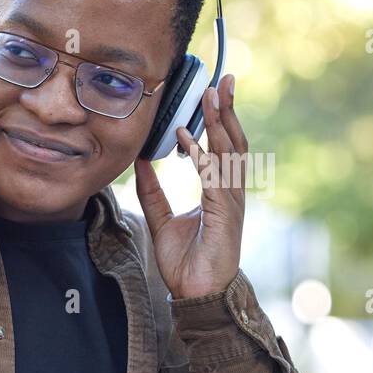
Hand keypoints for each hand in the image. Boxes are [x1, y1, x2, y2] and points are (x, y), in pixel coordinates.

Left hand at [133, 73, 246, 299]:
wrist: (195, 293)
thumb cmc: (185, 261)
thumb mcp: (160, 219)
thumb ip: (152, 191)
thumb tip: (140, 162)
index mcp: (219, 190)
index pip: (222, 146)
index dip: (218, 119)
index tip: (212, 92)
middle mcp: (229, 191)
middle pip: (232, 141)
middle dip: (228, 109)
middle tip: (222, 79)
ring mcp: (230, 200)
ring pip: (228, 152)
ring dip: (219, 122)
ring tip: (211, 94)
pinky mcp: (224, 212)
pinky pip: (213, 176)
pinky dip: (200, 154)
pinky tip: (185, 137)